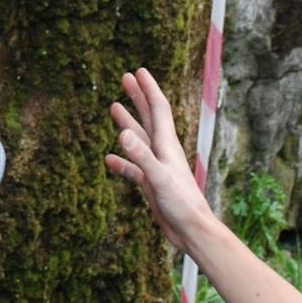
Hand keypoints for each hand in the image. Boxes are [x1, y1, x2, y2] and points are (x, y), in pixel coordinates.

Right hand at [106, 67, 216, 251]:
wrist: (192, 231)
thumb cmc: (181, 204)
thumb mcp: (158, 178)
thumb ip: (141, 156)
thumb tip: (122, 133)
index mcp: (167, 145)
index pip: (158, 109)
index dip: (148, 89)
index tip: (138, 71)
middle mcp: (162, 152)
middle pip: (149, 118)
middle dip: (138, 97)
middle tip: (125, 78)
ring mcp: (157, 167)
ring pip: (140, 139)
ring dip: (128, 123)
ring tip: (114, 108)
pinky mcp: (152, 184)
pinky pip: (133, 168)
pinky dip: (122, 161)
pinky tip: (109, 160)